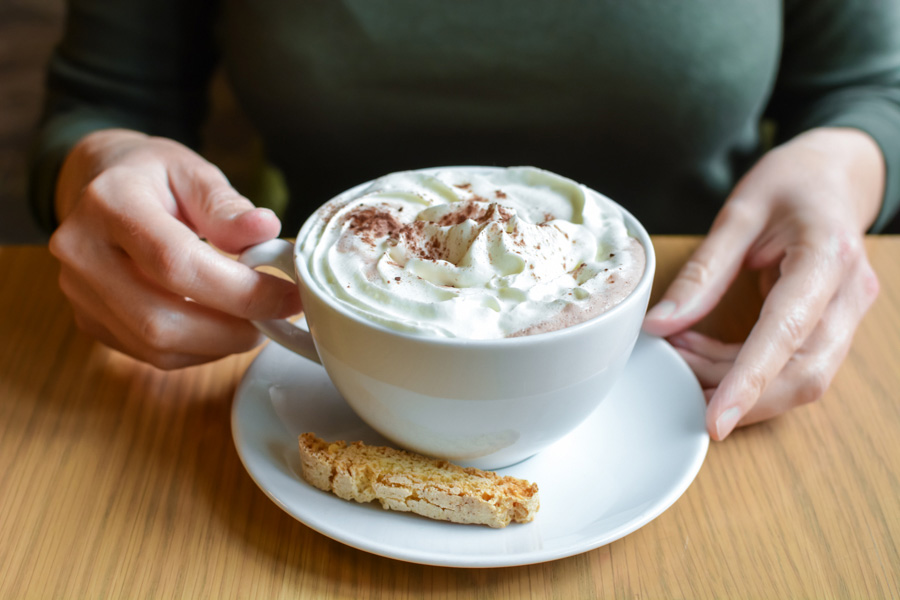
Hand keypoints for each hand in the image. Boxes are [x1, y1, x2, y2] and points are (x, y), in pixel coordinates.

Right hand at [49, 129, 301, 368]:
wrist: (97, 186)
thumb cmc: (152, 177)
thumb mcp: (192, 172)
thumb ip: (226, 205)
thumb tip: (266, 229)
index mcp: (110, 204)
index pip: (177, 263)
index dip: (241, 290)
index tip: (289, 295)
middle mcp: (83, 253)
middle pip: (162, 318)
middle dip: (234, 328)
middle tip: (278, 316)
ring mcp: (79, 293)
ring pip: (157, 345)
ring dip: (220, 344)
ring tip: (256, 321)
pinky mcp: (89, 321)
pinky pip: (151, 355)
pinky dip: (200, 350)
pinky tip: (224, 327)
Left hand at [643, 128, 882, 439]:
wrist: (836, 174)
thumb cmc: (790, 184)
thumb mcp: (737, 213)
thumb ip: (703, 273)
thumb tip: (660, 326)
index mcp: (827, 256)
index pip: (787, 333)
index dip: (749, 382)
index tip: (715, 421)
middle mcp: (850, 294)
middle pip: (804, 373)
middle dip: (738, 391)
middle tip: (677, 375)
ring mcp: (849, 315)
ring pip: (802, 379)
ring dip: (738, 383)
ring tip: (683, 356)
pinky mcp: (835, 327)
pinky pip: (796, 367)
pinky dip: (746, 371)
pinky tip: (704, 352)